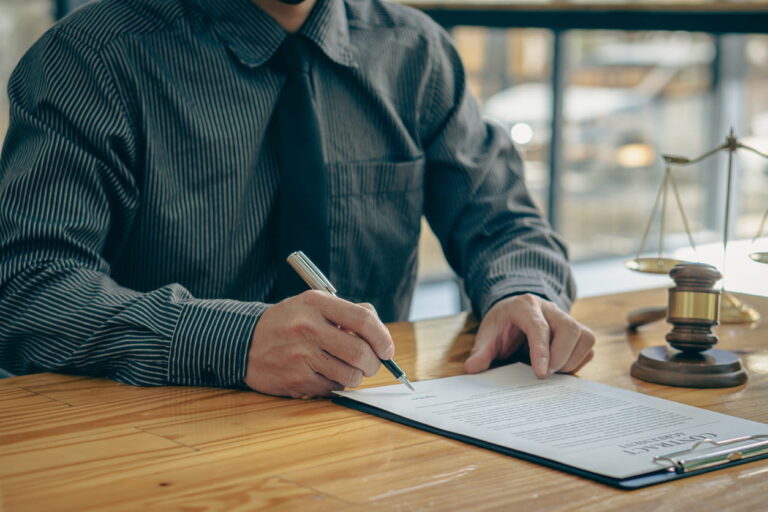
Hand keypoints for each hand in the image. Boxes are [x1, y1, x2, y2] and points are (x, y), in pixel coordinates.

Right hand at [244, 290, 394, 397]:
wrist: (244, 343)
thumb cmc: (288, 323)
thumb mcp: (313, 305)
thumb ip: (347, 313)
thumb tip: (380, 333)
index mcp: (315, 303)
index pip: (362, 319)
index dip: (382, 337)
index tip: (387, 349)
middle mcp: (307, 327)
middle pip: (359, 352)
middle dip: (373, 364)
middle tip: (371, 365)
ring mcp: (300, 355)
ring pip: (349, 375)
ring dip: (356, 376)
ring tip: (346, 368)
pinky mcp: (295, 379)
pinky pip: (332, 388)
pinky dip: (336, 384)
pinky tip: (325, 374)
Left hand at [464, 294, 593, 377]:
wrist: (515, 313)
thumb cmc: (502, 325)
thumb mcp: (487, 335)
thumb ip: (480, 352)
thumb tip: (472, 369)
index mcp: (525, 306)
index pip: (539, 326)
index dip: (542, 350)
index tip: (540, 373)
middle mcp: (550, 309)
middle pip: (569, 328)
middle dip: (560, 356)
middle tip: (544, 375)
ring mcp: (567, 318)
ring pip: (584, 337)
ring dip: (571, 360)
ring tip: (551, 371)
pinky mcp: (577, 331)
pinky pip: (588, 346)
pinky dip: (577, 361)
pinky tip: (559, 368)